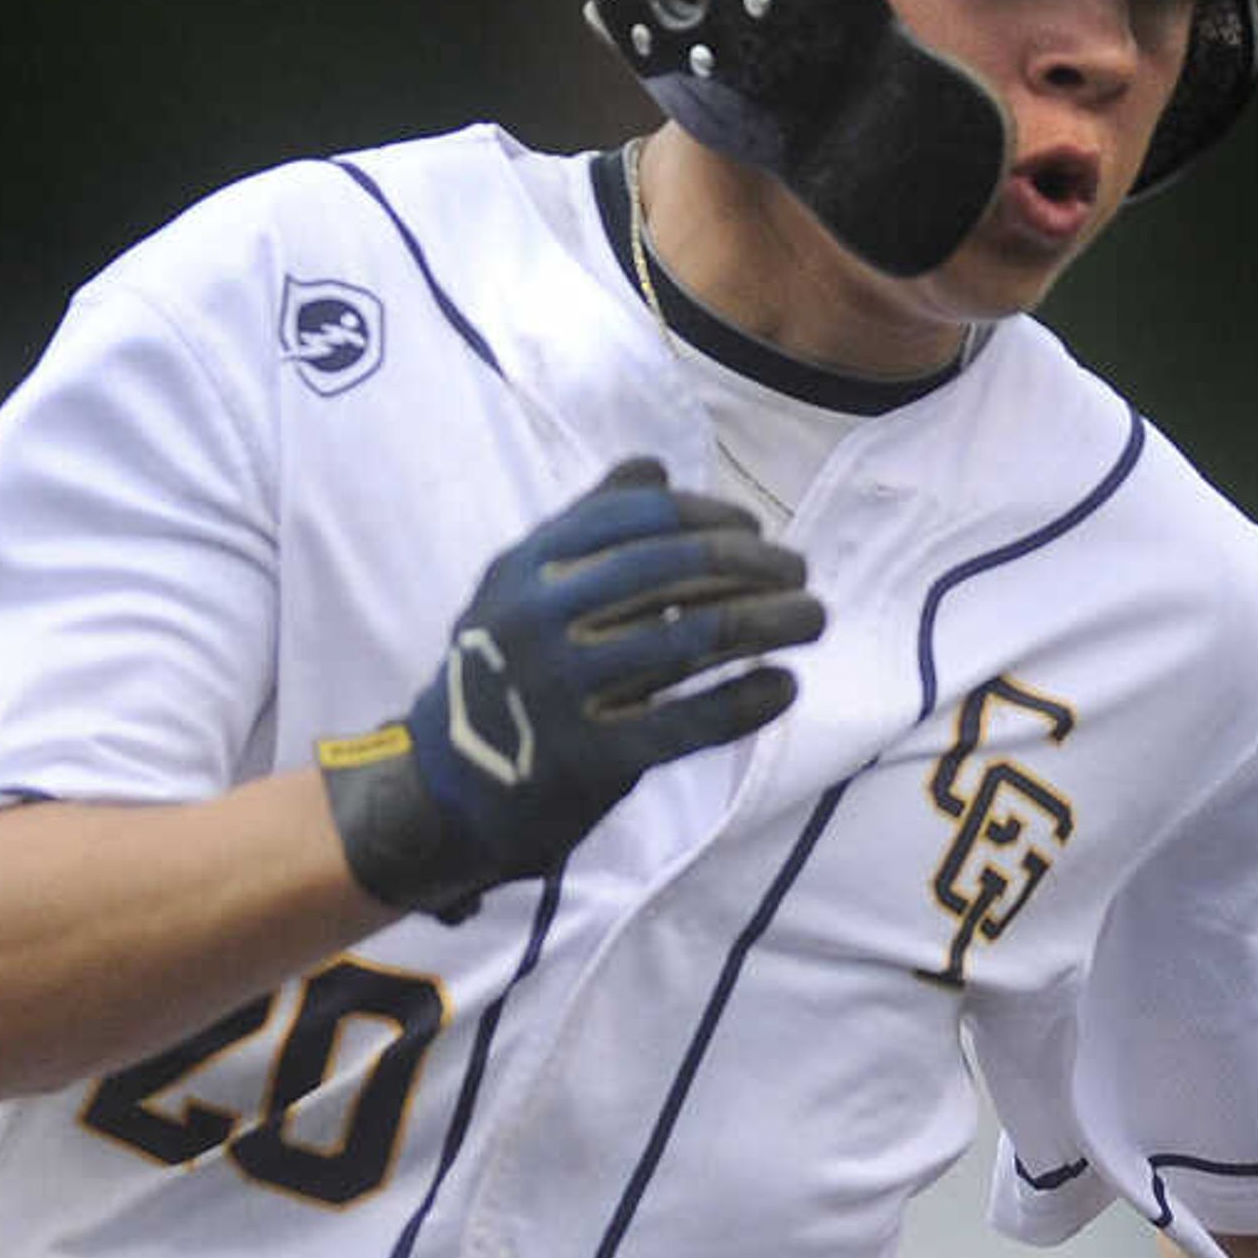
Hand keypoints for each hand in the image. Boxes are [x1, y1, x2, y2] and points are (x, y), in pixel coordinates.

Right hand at [319, 458, 824, 915]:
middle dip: (754, 562)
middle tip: (800, 570)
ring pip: (694, 637)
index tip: (753, 526)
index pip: (637, 517)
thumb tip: (654, 468)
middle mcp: (541, 618)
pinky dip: (748, 699)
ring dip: (772, 621)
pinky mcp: (593, 757)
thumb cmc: (500, 674)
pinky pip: (691, 719)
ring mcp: (566, 688)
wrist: (444, 789)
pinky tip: (785, 685)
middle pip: (674, 570)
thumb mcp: (516, 589)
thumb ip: (582, 526)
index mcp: (525, 567)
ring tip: (814, 618)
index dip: (709, 515)